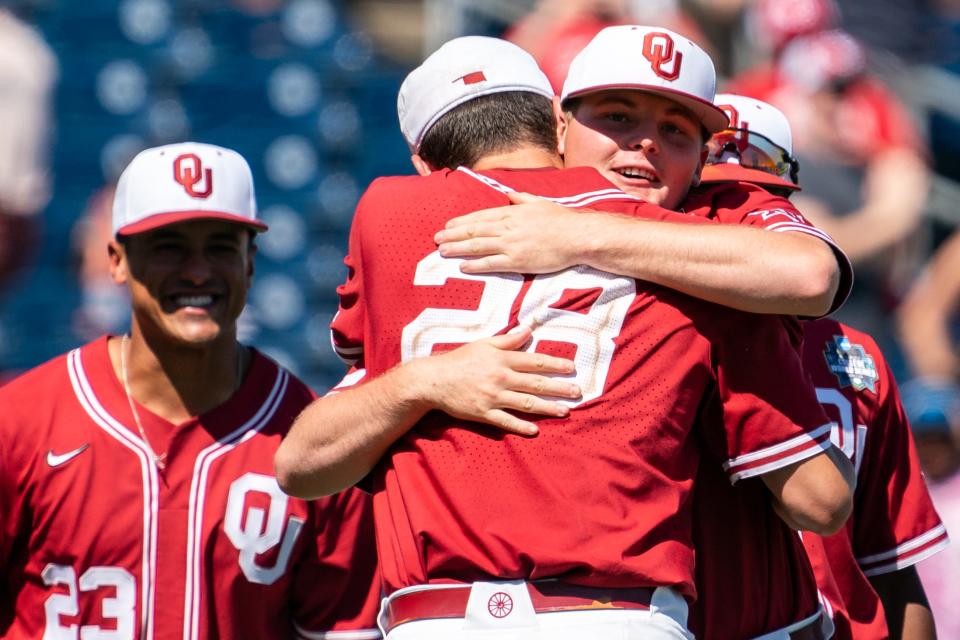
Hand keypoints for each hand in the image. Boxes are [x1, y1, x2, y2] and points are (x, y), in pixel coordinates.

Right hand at [413, 326, 580, 435]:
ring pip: (525, 403)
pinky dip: (520, 426)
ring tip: (565, 411)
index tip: (572, 368)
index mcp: (502, 359)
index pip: (535, 361)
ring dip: (547, 407)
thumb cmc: (459, 359)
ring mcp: (492, 397)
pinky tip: (535, 430)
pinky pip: (505, 421)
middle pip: (536, 383)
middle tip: (578, 392)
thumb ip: (508, 339)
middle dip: (559, 388)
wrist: (433, 380)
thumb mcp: (483, 343)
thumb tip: (529, 328)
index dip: (555, 364)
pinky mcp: (483, 413)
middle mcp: (500, 378)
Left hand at [434, 191, 585, 273]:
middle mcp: (507, 227)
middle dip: (452, 235)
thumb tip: (511, 195)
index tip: (448, 225)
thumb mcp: (540, 202)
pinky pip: (491, 264)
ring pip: (477, 246)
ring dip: (457, 249)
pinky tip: (463, 266)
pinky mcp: (517, 261)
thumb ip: (523, 199)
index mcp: (512, 212)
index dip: (461, 222)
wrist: (577, 236)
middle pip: (474, 231)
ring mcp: (511, 245)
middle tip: (436, 239)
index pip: (480, 216)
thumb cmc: (561, 219)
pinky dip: (475, 265)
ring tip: (442, 251)